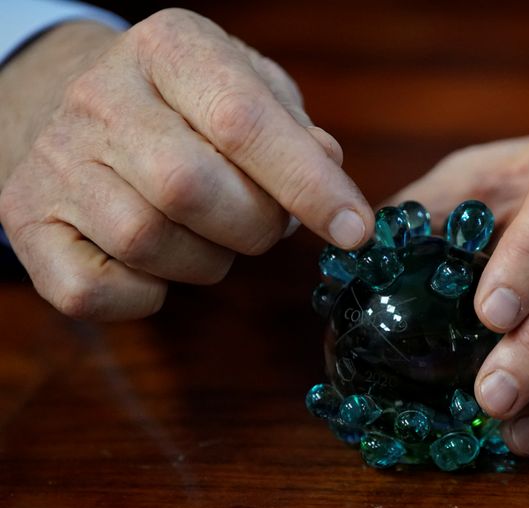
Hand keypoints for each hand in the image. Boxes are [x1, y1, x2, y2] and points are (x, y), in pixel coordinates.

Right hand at [0, 9, 372, 319]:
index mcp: (169, 49)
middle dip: (253, 227)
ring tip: (212, 235)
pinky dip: (143, 295)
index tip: (355, 231)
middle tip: (265, 225)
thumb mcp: (249, 88)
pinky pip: (90, 291)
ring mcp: (55, 161)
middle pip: (189, 188)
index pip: (242, 121)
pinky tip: (160, 266)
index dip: (308, 184)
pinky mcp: (26, 219)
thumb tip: (327, 168)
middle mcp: (100, 97)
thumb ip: (292, 127)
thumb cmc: (186, 105)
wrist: (77, 106)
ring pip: (146, 241)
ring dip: (206, 261)